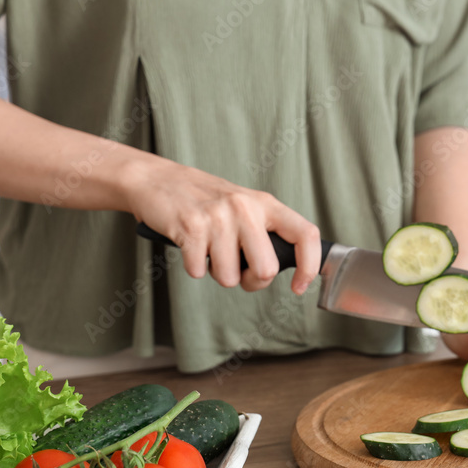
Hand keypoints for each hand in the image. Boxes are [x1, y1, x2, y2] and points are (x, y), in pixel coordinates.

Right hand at [122, 159, 320, 293]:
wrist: (158, 180)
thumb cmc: (205, 201)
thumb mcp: (245, 208)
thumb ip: (266, 234)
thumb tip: (287, 270)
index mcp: (266, 204)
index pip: (305, 234)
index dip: (309, 266)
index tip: (299, 287)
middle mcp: (245, 208)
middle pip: (265, 270)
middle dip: (250, 281)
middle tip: (236, 269)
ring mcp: (218, 217)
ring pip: (229, 278)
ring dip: (216, 273)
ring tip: (208, 248)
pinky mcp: (190, 227)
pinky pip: (198, 272)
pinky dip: (193, 267)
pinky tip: (190, 245)